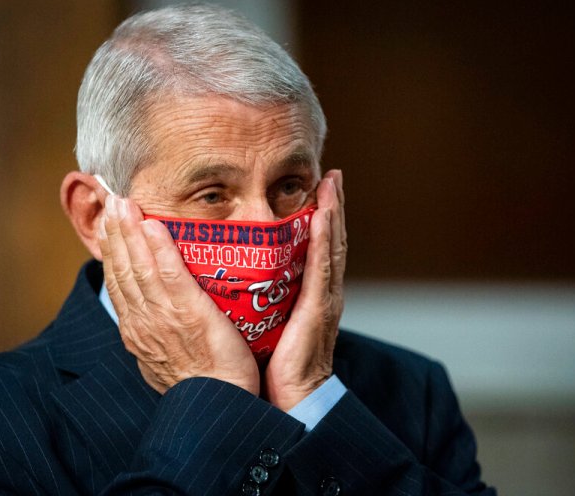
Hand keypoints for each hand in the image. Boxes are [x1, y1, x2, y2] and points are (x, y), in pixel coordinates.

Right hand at [99, 195, 259, 395]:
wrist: (219, 405)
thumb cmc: (202, 384)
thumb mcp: (166, 359)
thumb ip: (157, 332)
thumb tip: (156, 316)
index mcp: (136, 330)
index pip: (118, 282)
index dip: (112, 251)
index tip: (109, 225)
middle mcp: (142, 321)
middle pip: (122, 269)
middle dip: (115, 233)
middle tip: (111, 201)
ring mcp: (162, 317)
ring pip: (139, 267)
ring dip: (129, 233)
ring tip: (124, 204)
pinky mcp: (188, 314)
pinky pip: (169, 275)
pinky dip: (158, 249)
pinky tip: (152, 226)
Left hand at [264, 169, 346, 410]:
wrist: (290, 398)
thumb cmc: (273, 365)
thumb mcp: (268, 324)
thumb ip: (263, 300)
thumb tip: (240, 282)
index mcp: (309, 294)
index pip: (316, 248)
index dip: (321, 218)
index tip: (320, 189)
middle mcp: (323, 292)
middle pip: (330, 241)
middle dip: (333, 206)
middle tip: (332, 175)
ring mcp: (325, 299)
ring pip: (331, 247)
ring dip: (334, 212)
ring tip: (333, 183)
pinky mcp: (319, 309)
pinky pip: (322, 267)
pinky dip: (325, 239)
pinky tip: (324, 215)